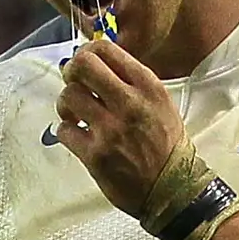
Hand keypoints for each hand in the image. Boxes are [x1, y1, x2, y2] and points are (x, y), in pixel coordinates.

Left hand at [51, 31, 196, 219]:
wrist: (175, 190)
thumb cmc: (168, 148)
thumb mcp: (162, 104)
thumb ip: (133, 82)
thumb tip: (98, 66)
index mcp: (148, 87)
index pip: (105, 49)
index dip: (86, 52)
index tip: (84, 63)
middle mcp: (129, 103)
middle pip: (83, 66)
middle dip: (71, 72)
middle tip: (73, 83)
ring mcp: (111, 130)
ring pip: (69, 96)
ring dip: (66, 104)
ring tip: (74, 114)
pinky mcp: (96, 155)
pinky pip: (64, 131)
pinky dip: (66, 132)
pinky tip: (78, 136)